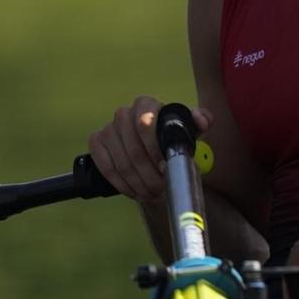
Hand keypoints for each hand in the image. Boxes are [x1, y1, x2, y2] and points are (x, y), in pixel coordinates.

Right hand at [89, 96, 212, 205]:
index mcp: (145, 104)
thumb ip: (201, 121)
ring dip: (140, 184)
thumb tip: (202, 121)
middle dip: (150, 175)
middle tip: (162, 189)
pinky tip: (136, 192)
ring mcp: (108, 128)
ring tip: (153, 194)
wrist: (150, 146)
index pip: (145, 124)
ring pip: (123, 164)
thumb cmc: (171, 136)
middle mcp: (123, 114)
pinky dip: (123, 185)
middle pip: (135, 151)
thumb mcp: (188, 128)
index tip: (166, 167)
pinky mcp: (96, 142)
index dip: (155, 149)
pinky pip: (107, 169)